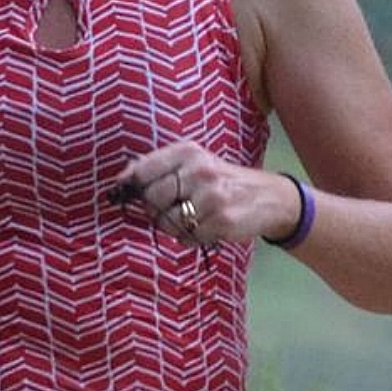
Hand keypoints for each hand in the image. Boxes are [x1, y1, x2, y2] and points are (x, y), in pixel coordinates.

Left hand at [107, 141, 298, 251]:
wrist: (269, 197)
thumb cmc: (223, 181)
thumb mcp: (195, 163)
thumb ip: (159, 167)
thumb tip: (122, 179)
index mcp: (189, 152)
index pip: (143, 171)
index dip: (134, 188)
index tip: (134, 195)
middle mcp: (200, 171)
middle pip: (152, 199)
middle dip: (155, 210)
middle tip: (172, 209)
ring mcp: (211, 196)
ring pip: (167, 222)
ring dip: (173, 227)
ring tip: (191, 218)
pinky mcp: (221, 221)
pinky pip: (186, 238)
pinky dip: (190, 238)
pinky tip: (205, 228)